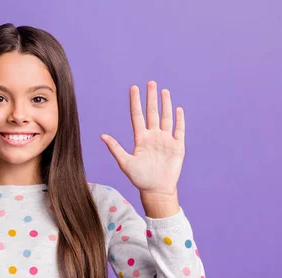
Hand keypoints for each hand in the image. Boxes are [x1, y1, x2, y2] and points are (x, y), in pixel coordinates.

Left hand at [101, 81, 184, 196]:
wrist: (156, 190)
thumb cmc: (140, 179)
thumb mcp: (125, 163)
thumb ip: (115, 148)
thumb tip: (102, 135)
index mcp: (140, 139)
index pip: (137, 116)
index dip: (135, 102)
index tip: (134, 88)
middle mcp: (153, 137)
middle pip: (152, 113)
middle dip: (151, 98)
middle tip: (151, 82)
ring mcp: (166, 140)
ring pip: (166, 118)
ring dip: (165, 104)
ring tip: (164, 91)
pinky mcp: (177, 147)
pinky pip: (179, 130)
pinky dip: (179, 120)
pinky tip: (178, 109)